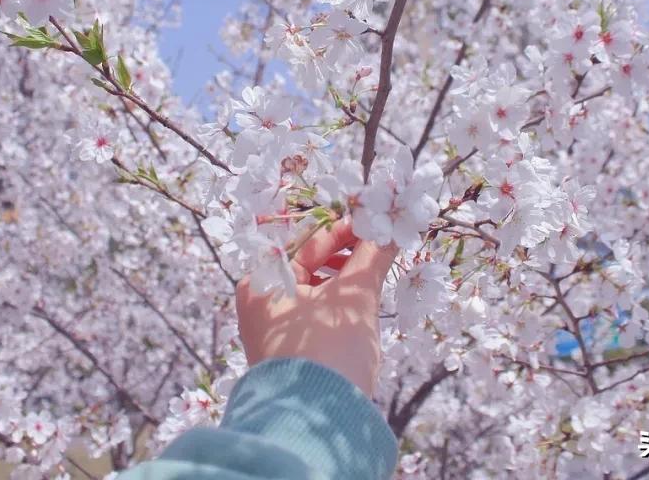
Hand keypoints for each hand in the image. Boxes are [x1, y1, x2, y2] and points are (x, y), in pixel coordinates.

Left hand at [235, 221, 397, 396]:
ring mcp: (271, 331)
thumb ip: (371, 258)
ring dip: (344, 282)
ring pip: (312, 291)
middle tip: (381, 248)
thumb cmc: (328, 352)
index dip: (345, 230)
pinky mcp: (287, 353)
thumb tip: (389, 230)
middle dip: (346, 258)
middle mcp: (259, 304)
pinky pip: (313, 315)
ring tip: (375, 279)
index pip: (308, 242)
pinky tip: (362, 307)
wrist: (317, 424)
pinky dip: (337, 306)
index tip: (376, 224)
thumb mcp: (354, 298)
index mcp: (261, 282)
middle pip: (308, 266)